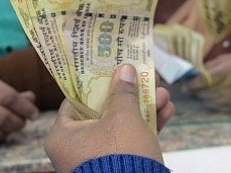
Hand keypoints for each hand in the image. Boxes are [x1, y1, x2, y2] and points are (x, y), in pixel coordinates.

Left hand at [45, 64, 173, 172]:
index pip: (76, 99)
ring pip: (120, 126)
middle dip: (129, 94)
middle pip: (103, 111)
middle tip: (146, 77)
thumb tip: (125, 69)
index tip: (113, 67)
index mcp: (63, 135)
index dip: (97, 81)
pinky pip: (127, 143)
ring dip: (143, 109)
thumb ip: (124, 92)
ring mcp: (95, 160)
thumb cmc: (120, 154)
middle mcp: (74, 149)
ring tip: (164, 93)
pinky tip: (167, 111)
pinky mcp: (115, 168)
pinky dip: (145, 129)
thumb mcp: (124, 118)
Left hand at [187, 53, 230, 111]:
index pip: (199, 81)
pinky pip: (219, 108)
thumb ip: (212, 65)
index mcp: (225, 72)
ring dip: (201, 98)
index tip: (182, 81)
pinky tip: (210, 98)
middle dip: (193, 91)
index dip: (188, 83)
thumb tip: (195, 70)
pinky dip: (211, 104)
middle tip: (186, 87)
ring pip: (208, 102)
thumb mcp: (230, 58)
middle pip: (202, 93)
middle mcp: (227, 87)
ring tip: (197, 92)